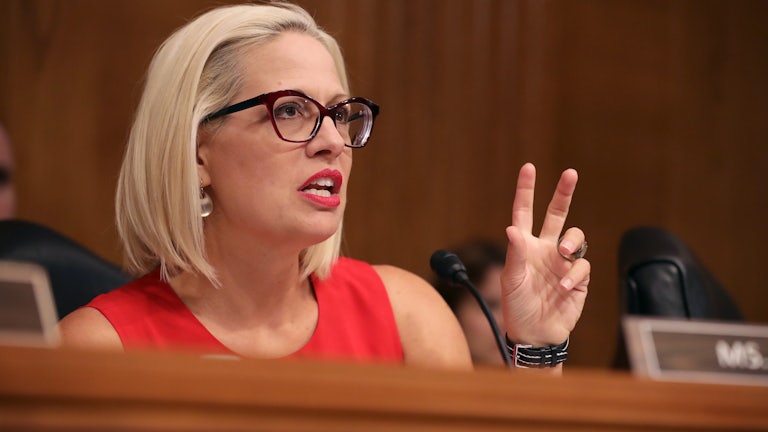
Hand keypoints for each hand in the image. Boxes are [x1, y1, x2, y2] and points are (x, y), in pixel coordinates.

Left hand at [501, 163, 589, 346]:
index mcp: (525, 245)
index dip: (526, 190)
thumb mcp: (511, 280)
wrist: (535, 334)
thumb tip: (512, 228)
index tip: (529, 167)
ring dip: (571, 241)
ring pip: (575, 236)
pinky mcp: (578, 278)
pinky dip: (574, 274)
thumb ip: (515, 254)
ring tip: (563, 253)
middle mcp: (545, 249)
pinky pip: (582, 266)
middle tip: (570, 173)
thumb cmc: (517, 306)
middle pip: (557, 214)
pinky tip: (563, 288)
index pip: (525, 212)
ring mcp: (562, 262)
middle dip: (563, 193)